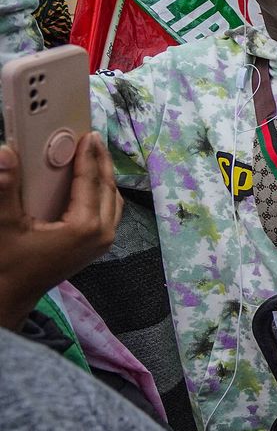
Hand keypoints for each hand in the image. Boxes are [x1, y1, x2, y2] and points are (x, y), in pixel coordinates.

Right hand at [0, 134, 121, 329]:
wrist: (11, 296)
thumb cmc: (7, 263)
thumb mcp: (4, 224)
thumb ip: (4, 188)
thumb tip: (4, 153)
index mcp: (84, 227)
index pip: (91, 181)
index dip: (88, 156)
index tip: (88, 134)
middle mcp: (102, 234)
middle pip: (108, 187)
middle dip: (101, 161)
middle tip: (93, 138)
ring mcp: (103, 242)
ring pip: (112, 199)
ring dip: (105, 176)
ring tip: (94, 155)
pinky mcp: (98, 246)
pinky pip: (109, 211)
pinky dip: (103, 192)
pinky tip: (91, 182)